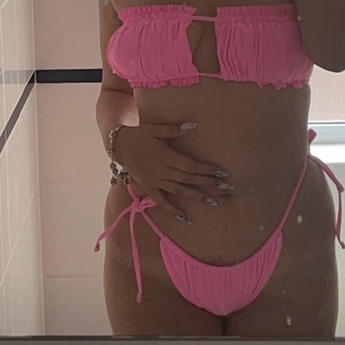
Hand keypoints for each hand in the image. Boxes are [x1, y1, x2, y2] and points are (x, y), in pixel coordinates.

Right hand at [113, 124, 233, 220]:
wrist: (119, 146)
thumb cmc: (139, 135)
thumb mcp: (155, 129)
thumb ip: (174, 130)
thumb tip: (193, 126)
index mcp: (166, 157)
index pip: (191, 166)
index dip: (207, 170)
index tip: (222, 173)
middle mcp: (162, 171)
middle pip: (189, 179)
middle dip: (208, 183)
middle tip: (225, 188)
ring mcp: (155, 181)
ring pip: (179, 191)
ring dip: (197, 197)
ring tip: (214, 202)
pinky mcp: (148, 187)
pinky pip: (161, 201)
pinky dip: (172, 210)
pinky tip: (184, 217)